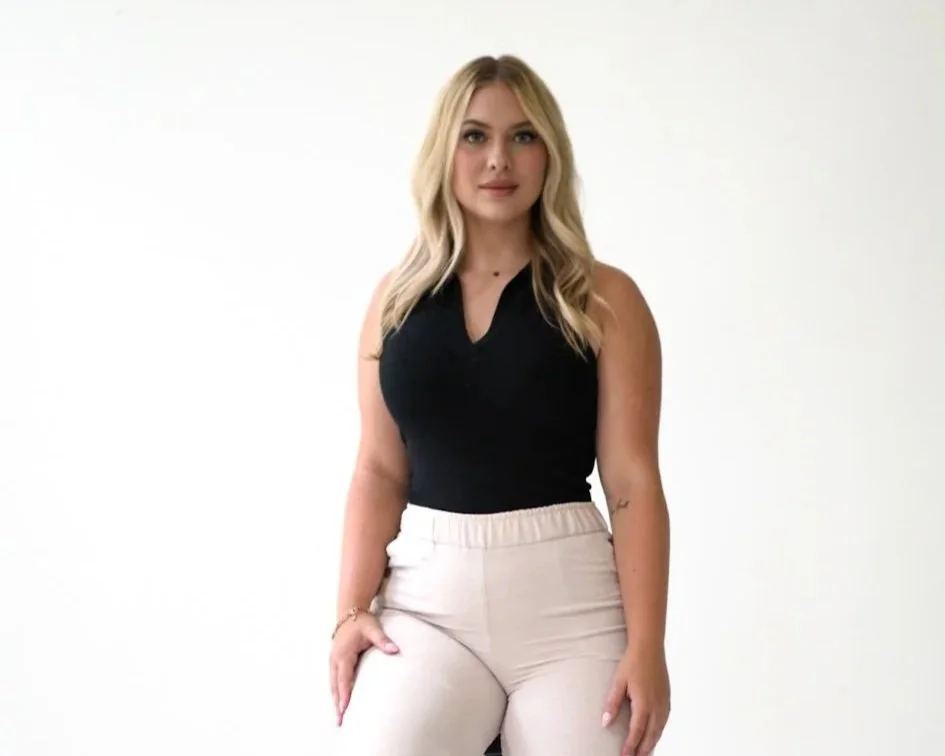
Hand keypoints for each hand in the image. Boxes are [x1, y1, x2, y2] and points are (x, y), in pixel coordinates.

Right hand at [328, 610, 398, 725]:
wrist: (350, 611)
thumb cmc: (362, 621)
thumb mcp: (373, 628)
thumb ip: (383, 640)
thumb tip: (395, 650)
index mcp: (343, 654)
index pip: (343, 678)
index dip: (344, 694)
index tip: (344, 709)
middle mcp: (335, 659)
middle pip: (335, 686)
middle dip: (337, 704)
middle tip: (340, 721)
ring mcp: (333, 660)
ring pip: (333, 684)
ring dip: (335, 700)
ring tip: (339, 717)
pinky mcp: (335, 660)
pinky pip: (334, 680)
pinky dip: (335, 692)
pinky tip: (339, 701)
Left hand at [602, 643, 670, 755]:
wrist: (649, 648)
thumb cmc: (633, 663)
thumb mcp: (618, 681)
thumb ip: (612, 703)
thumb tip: (605, 722)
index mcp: (644, 703)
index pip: (636, 731)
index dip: (631, 746)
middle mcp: (656, 706)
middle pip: (650, 735)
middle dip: (642, 750)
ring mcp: (664, 703)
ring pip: (659, 730)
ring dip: (651, 744)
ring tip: (644, 754)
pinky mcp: (667, 699)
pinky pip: (664, 722)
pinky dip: (659, 733)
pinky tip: (654, 736)